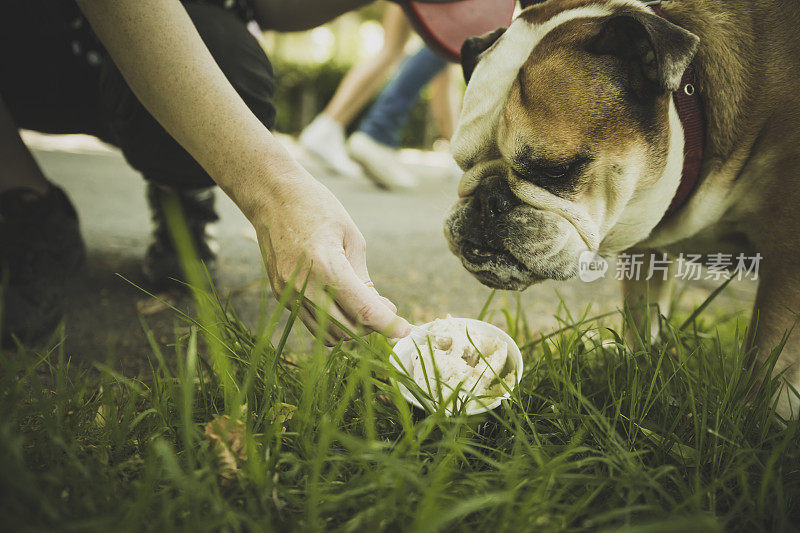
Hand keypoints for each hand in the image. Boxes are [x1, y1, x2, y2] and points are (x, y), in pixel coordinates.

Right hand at [253, 167, 410, 343]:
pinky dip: (333, 322)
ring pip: (328, 334)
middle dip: (372, 327)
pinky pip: (312, 322)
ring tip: (364, 307)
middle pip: (347, 330)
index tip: (406, 330)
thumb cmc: (318, 208)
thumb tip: (382, 310)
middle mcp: (303, 286)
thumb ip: (364, 279)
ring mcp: (288, 293)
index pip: (363, 311)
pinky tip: (343, 304)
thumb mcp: (352, 238)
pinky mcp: (280, 295)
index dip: (389, 325)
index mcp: (326, 266)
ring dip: (352, 329)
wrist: (272, 196)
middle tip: (386, 311)